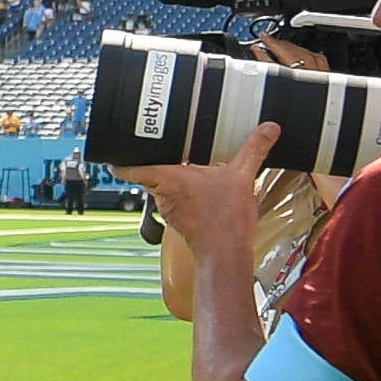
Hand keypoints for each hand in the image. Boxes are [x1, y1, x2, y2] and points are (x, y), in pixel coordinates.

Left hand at [126, 122, 279, 257]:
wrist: (225, 251)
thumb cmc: (225, 219)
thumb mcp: (243, 175)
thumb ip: (254, 148)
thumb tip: (268, 128)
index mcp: (169, 178)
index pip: (130, 168)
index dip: (118, 160)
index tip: (113, 153)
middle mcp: (163, 194)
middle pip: (147, 174)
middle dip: (152, 162)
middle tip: (157, 148)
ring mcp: (169, 208)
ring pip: (161, 187)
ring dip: (169, 178)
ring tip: (183, 163)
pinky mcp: (179, 219)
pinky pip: (175, 199)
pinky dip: (183, 192)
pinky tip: (198, 187)